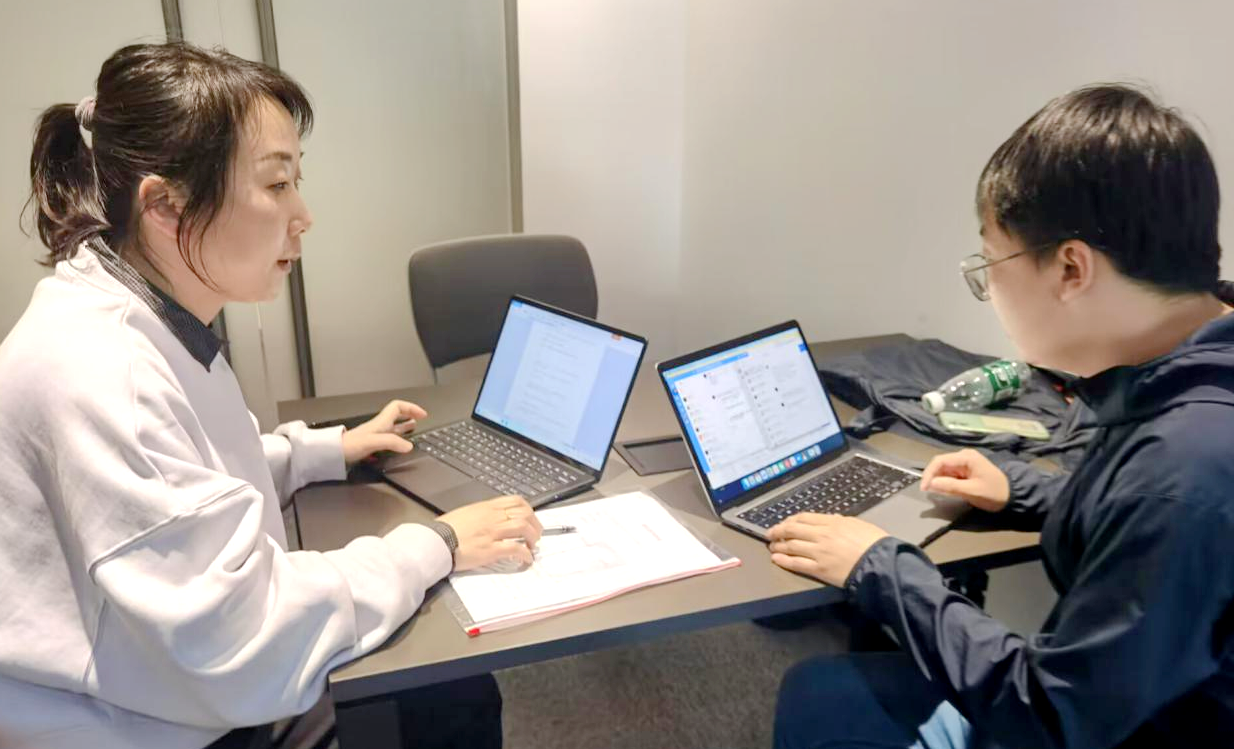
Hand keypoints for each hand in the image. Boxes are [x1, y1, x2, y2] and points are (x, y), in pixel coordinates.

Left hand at [340, 400, 426, 465]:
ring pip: (393, 427)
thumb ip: (392, 442)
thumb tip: (410, 446)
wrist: (333, 453)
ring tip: (414, 429)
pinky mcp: (371, 445)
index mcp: (381, 422)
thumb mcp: (373, 442)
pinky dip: (396, 439)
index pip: (397, 406)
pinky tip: (398, 446)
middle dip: (409, 415)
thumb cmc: (351, 445)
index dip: (411, 408)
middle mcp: (379, 427)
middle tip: (420, 420)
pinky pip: (388, 438)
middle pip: (396, 415)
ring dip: (404, 426)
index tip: (423, 415)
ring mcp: (375, 436)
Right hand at [438, 496, 543, 571]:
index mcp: (487, 506)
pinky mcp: (491, 549)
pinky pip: (515, 549)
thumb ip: (483, 514)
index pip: (516, 501)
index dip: (529, 509)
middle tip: (536, 535)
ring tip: (532, 547)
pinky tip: (526, 559)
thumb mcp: (467, 512)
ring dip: (532, 538)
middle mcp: (493, 517)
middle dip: (535, 525)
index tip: (531, 518)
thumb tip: (493, 520)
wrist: (436, 541)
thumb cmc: (446, 528)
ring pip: (523, 528)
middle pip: (525, 514)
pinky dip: (525, 554)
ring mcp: (493, 532)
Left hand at [767, 513, 888, 586]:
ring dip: (778, 545)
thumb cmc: (874, 542)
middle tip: (770, 534)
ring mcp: (818, 552)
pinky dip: (783, 560)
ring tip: (771, 546)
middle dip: (778, 531)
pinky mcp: (819, 569)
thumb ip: (840, 522)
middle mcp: (821, 535)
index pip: (804, 518)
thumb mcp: (857, 524)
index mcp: (831, 522)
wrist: (880, 563)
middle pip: (792, 530)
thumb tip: (830, 519)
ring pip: (791, 546)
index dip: (790, 520)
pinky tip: (776, 558)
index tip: (784, 523)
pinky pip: (796, 563)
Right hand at [919, 448, 1009, 511]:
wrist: (1013, 496)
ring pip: (944, 470)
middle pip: (940, 464)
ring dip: (938, 480)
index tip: (924, 489)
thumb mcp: (972, 491)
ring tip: (936, 493)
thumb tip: (931, 484)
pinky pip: (950, 474)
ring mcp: (965, 463)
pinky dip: (945, 482)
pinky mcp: (966, 470)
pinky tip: (946, 491)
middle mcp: (964, 456)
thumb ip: (951, 486)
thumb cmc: (994, 493)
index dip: (928, 474)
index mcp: (966, 457)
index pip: (939, 461)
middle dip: (932, 477)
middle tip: (928, 492)